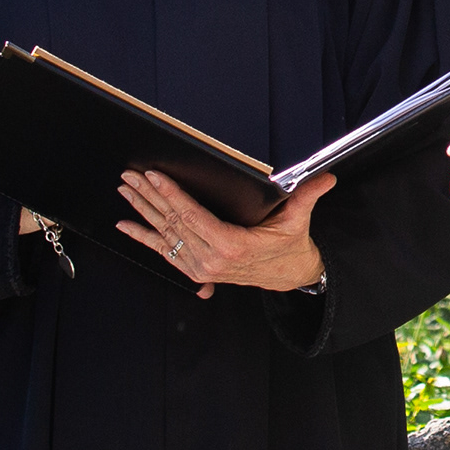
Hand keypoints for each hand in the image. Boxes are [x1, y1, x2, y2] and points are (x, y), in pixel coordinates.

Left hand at [116, 169, 332, 297]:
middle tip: (131, 175)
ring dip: (143, 210)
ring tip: (126, 189)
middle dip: (150, 196)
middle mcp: (211, 259)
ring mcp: (200, 267)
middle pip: (173, 222)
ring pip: (164, 234)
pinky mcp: (195, 269)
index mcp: (231, 246)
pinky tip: (125, 225)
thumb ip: (307, 196)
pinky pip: (164, 252)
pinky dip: (143, 237)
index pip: (193, 215)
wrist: (287, 275)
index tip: (155, 175)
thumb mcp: (298, 220)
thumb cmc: (288, 246)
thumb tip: (325, 178)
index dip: (172, 194)